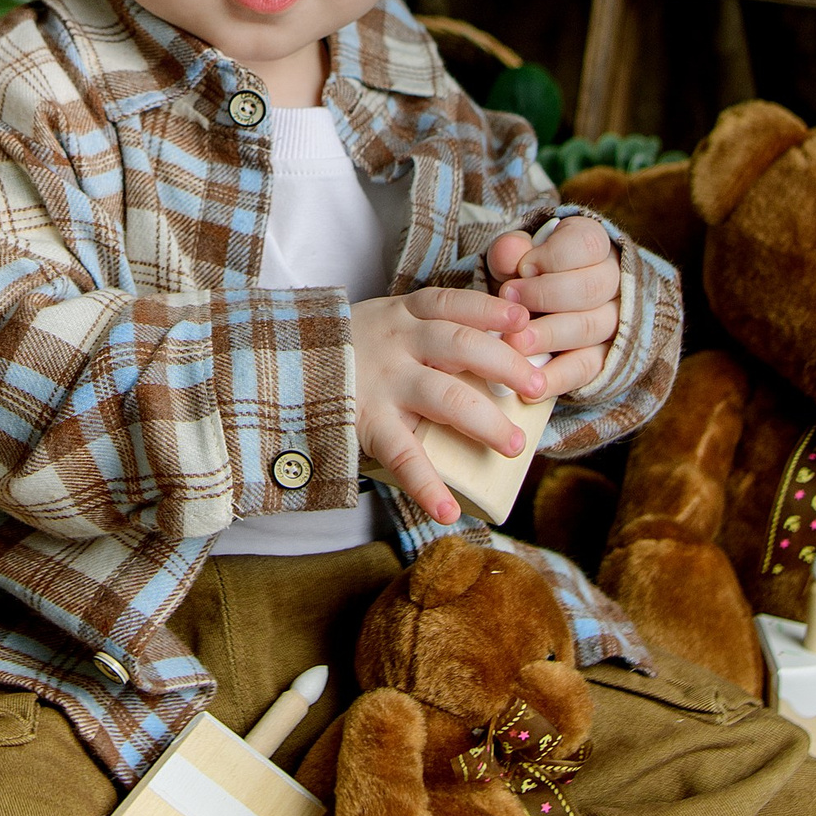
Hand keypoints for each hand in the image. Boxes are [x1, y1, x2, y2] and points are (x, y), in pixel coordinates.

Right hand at [351, 286, 545, 527]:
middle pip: (462, 346)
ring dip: (486, 422)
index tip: (526, 323)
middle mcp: (396, 343)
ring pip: (444, 396)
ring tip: (516, 446)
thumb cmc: (347, 353)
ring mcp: (382, 383)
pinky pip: (402, 456)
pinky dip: (428, 487)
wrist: (274, 371)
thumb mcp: (382, 325)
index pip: (454, 304)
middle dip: (507, 366)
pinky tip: (450, 511)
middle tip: (540, 388)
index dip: (493, 311)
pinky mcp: (365, 423)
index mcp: (403, 315)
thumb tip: (499, 347)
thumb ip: (425, 331)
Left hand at [485, 215, 620, 402]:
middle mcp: (613, 280)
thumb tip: (511, 253)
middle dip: (545, 296)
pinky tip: (529, 385)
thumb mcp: (513, 256)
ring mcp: (614, 321)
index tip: (522, 268)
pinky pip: (587, 368)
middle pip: (591, 288)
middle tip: (509, 303)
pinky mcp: (605, 359)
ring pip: (591, 328)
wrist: (530, 310)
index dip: (552, 257)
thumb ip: (510, 251)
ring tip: (514, 342)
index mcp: (592, 244)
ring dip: (549, 336)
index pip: (588, 245)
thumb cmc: (522, 274)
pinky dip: (556, 377)